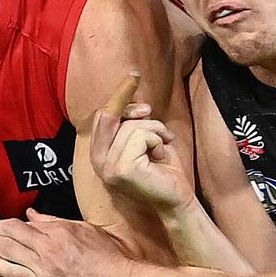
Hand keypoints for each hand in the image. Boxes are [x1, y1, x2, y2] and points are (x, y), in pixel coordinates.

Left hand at [0, 209, 127, 276]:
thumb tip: (32, 214)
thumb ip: (57, 222)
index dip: (10, 224)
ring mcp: (44, 267)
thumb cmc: (109, 258)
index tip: (2, 226)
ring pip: (9, 250)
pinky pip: (15, 273)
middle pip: (13, 234)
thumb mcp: (86, 230)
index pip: (25, 224)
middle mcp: (48, 246)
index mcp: (59, 231)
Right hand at [91, 73, 194, 211]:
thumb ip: (134, 124)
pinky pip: (141, 136)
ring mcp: (107, 166)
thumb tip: (132, 99)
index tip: (134, 75)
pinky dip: (157, 141)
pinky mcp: (121, 169)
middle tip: (147, 101)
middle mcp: (98, 161)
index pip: (101, 117)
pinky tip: (161, 158)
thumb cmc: (164, 170)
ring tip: (162, 148)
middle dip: (126, 97)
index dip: (118, 95)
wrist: (177, 200)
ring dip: (155, 131)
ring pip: (132, 126)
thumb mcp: (146, 140)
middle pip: (108, 116)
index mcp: (100, 154)